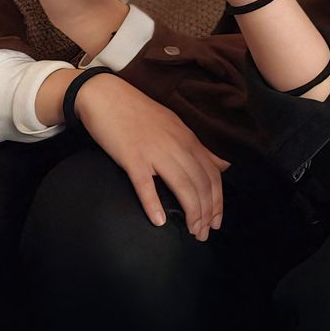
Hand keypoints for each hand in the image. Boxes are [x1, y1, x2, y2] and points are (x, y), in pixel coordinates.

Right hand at [75, 72, 228, 239]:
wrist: (106, 96)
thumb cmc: (140, 114)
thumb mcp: (176, 127)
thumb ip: (198, 149)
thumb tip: (223, 165)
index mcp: (188, 140)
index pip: (213, 175)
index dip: (218, 201)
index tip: (216, 222)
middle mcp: (177, 146)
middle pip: (201, 184)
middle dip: (207, 212)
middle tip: (204, 234)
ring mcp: (155, 151)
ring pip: (182, 186)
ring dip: (190, 213)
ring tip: (191, 232)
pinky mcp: (131, 157)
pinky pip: (145, 184)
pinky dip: (153, 204)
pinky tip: (158, 222)